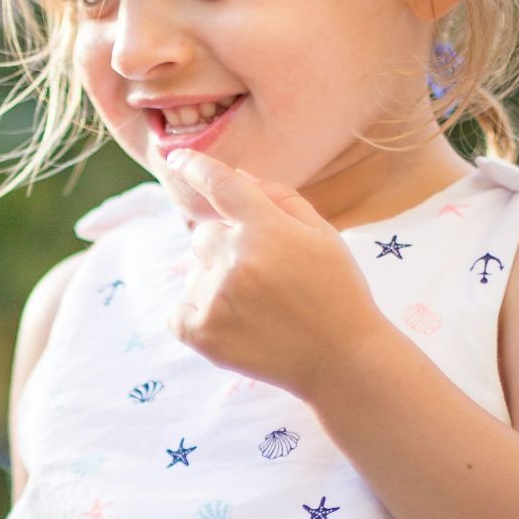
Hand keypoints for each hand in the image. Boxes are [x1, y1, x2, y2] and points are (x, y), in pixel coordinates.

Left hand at [164, 150, 396, 397]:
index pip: (221, 185)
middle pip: (203, 235)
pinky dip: (197, 314)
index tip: (176, 157)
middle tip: (263, 275)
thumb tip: (236, 175)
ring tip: (258, 308)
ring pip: (194, 273)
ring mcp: (215, 298)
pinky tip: (235, 324)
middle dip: (225, 247)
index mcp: (268, 229)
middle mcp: (236, 260)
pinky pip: (178, 310)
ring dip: (215, 282)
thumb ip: (280, 198)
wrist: (342, 361)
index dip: (196, 167)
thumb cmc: (336, 292)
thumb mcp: (324, 235)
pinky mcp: (201, 333)